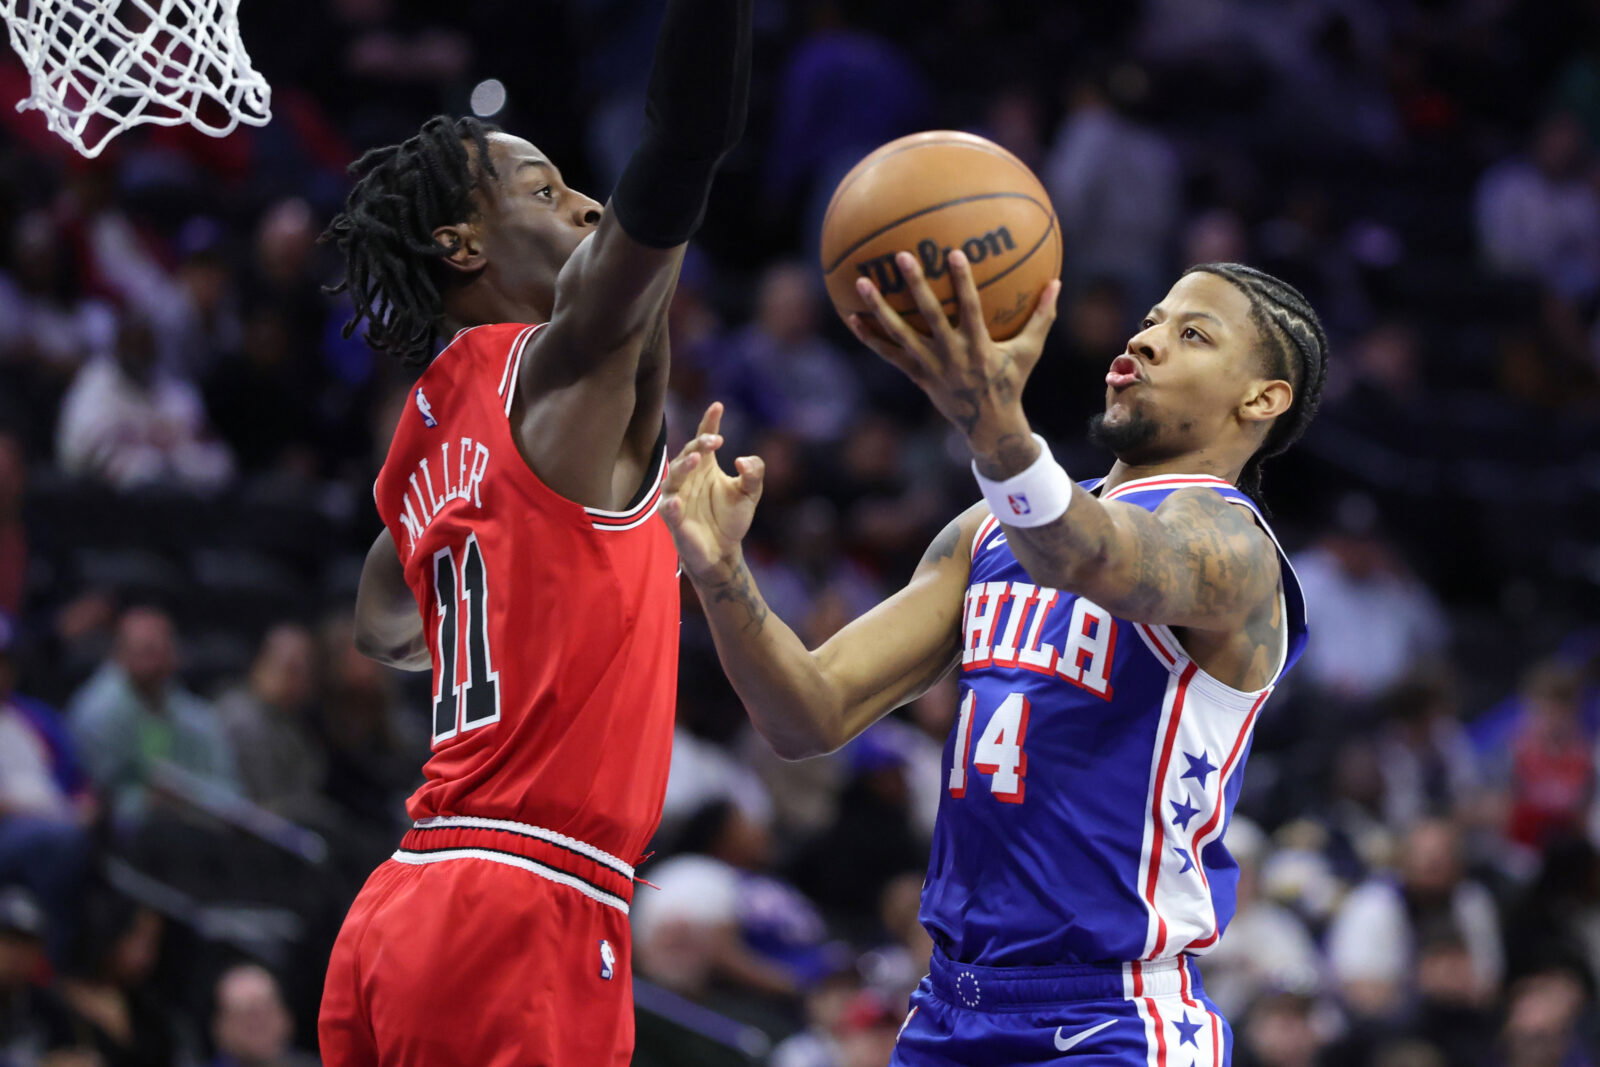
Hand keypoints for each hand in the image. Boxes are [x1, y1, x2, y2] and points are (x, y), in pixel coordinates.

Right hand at [660, 402, 764, 580]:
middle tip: (713, 441)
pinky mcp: (673, 519)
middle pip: (688, 454)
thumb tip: (742, 460)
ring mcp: (678, 497)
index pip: (705, 440)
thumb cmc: (732, 518)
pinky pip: (667, 509)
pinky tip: (677, 500)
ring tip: (697, 459)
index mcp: (706, 467)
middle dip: (699, 445)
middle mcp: (689, 478)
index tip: (718, 406)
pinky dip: (670, 504)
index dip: (710, 423)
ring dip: (683, 466)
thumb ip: (754, 474)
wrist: (723, 552)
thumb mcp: (750, 493)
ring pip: (673, 477)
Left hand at [846, 248, 1059, 457]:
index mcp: (978, 346)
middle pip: (929, 316)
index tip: (953, 253)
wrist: (988, 424)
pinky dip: (870, 337)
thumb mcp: (1030, 350)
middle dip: (916, 286)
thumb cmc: (1011, 381)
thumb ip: (1042, 316)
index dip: (961, 282)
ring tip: (862, 282)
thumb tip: (1057, 281)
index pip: (969, 308)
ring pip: (900, 334)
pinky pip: (888, 354)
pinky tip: (852, 318)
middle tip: (902, 257)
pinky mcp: (916, 374)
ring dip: (879, 309)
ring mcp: (930, 365)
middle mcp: (951, 354)